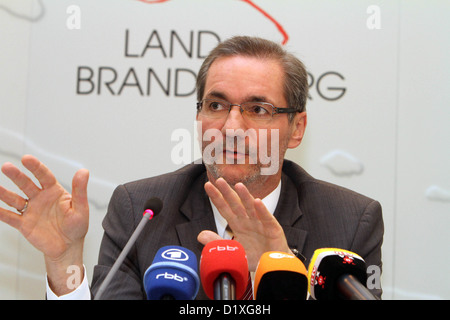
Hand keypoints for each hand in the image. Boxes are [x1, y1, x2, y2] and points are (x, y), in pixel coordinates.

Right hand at [0, 155, 88, 293]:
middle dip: (17, 176)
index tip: (26, 159)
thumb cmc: (77, 226)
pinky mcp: (24, 224)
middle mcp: (40, 198)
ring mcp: (31, 210)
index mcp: (54, 191)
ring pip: (15, 199)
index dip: (35, 167)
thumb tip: (84, 171)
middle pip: (26, 184)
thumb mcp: (81, 208)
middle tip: (6, 167)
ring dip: (5, 193)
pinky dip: (1, 212)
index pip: (44, 176)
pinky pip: (10, 217)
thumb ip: (80, 190)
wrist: (68, 247)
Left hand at [197, 177, 290, 270]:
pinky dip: (262, 210)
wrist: (273, 267)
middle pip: (236, 204)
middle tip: (219, 180)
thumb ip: (218, 242)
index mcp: (238, 224)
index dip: (216, 197)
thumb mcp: (233, 250)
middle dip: (228, 192)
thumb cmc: (255, 256)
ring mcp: (260, 224)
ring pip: (251, 207)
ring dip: (245, 196)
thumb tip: (199, 235)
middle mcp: (248, 221)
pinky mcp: (273, 229)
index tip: (208, 186)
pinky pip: (266, 219)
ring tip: (238, 185)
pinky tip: (257, 201)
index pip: (224, 208)